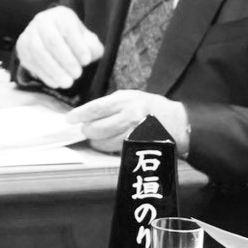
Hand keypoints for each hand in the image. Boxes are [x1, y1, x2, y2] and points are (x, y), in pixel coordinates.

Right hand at [15, 6, 103, 88]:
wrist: (53, 38)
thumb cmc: (74, 40)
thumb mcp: (87, 39)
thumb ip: (91, 46)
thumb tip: (88, 54)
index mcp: (60, 15)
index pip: (68, 29)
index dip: (77, 46)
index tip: (87, 61)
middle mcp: (42, 21)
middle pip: (52, 40)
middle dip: (65, 60)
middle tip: (77, 75)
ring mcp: (29, 33)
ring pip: (38, 52)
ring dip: (54, 70)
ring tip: (67, 83)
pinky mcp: (21, 47)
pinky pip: (31, 62)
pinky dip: (44, 74)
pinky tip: (56, 82)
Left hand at [67, 90, 188, 153]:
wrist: (178, 121)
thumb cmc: (151, 108)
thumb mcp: (131, 97)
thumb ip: (110, 104)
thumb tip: (86, 114)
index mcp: (125, 100)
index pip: (95, 108)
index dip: (79, 115)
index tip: (69, 119)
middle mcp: (130, 116)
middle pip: (97, 128)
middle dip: (87, 131)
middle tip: (87, 130)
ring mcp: (135, 133)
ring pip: (104, 143)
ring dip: (97, 142)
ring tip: (99, 138)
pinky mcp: (139, 146)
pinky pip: (116, 150)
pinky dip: (109, 148)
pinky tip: (111, 143)